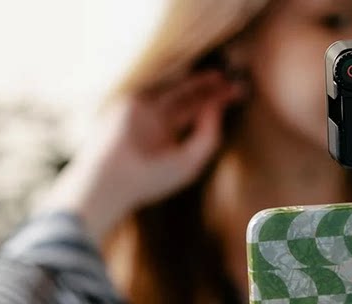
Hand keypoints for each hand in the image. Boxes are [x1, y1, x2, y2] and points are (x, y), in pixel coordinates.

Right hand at [39, 70, 242, 243]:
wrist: (114, 180)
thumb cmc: (154, 178)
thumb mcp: (191, 160)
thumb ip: (209, 135)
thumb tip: (216, 107)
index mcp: (170, 140)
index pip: (196, 116)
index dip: (216, 105)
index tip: (237, 95)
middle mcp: (157, 124)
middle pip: (188, 101)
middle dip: (210, 91)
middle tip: (233, 82)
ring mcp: (144, 112)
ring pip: (174, 91)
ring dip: (195, 82)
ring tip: (219, 76)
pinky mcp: (132, 103)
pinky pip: (156, 85)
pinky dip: (173, 79)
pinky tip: (193, 74)